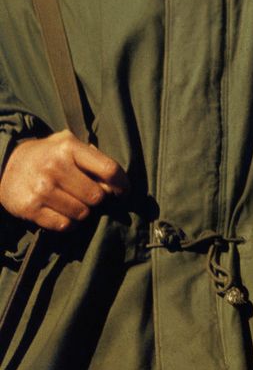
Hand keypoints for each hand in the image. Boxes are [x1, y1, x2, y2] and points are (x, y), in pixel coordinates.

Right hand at [0, 130, 127, 230]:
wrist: (6, 165)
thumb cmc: (47, 155)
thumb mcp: (67, 144)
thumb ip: (92, 157)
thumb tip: (116, 180)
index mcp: (69, 147)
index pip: (109, 170)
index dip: (122, 185)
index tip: (123, 192)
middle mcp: (54, 167)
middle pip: (97, 196)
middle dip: (98, 199)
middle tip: (91, 196)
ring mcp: (41, 189)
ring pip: (82, 213)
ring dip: (83, 211)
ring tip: (75, 203)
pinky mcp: (29, 208)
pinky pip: (64, 225)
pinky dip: (68, 223)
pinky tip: (64, 213)